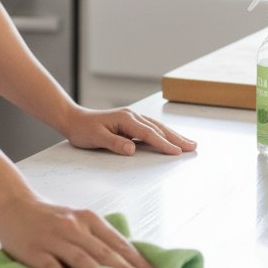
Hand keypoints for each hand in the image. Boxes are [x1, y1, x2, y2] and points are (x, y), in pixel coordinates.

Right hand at [0, 196, 157, 267]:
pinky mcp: (35, 250)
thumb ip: (97, 237)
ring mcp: (54, 238)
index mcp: (88, 219)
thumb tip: (127, 260)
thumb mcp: (77, 219)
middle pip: (104, 252)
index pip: (117, 242)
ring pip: (81, 258)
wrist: (13, 204)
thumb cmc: (49, 216)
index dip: (136, 260)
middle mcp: (74, 227)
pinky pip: (50, 265)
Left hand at [63, 105, 197, 156]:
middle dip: (176, 138)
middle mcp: (131, 116)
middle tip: (193, 146)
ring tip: (188, 143)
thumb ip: (114, 143)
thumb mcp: (96, 138)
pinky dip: (163, 133)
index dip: (163, 143)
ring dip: (173, 135)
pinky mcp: (130, 122)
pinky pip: (150, 128)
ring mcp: (132, 118)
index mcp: (125, 119)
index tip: (177, 152)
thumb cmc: (83, 130)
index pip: (148, 134)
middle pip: (158, 128)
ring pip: (156, 127)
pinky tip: (170, 138)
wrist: (74, 119)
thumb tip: (132, 149)